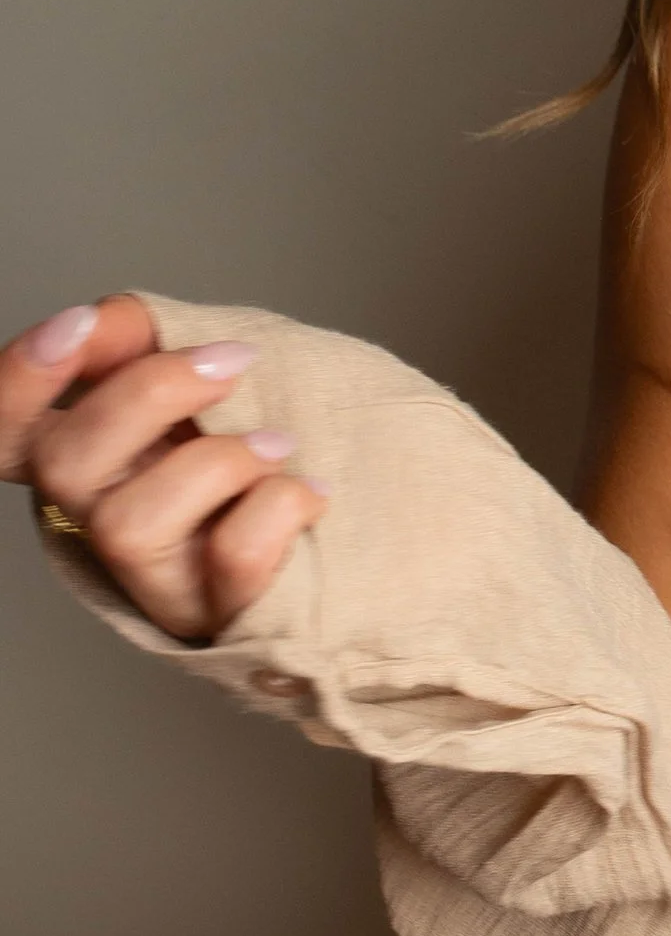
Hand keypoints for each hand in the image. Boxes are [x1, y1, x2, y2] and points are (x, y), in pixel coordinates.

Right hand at [2, 294, 326, 642]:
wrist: (368, 510)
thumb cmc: (269, 434)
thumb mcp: (205, 369)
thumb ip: (145, 340)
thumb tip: (105, 321)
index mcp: (85, 451)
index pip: (3, 429)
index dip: (18, 380)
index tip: (81, 324)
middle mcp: (98, 520)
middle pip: (61, 466)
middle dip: (149, 393)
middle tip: (234, 362)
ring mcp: (153, 577)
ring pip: (128, 524)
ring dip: (219, 461)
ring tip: (281, 444)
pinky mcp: (218, 614)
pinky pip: (228, 557)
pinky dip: (277, 507)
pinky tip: (309, 492)